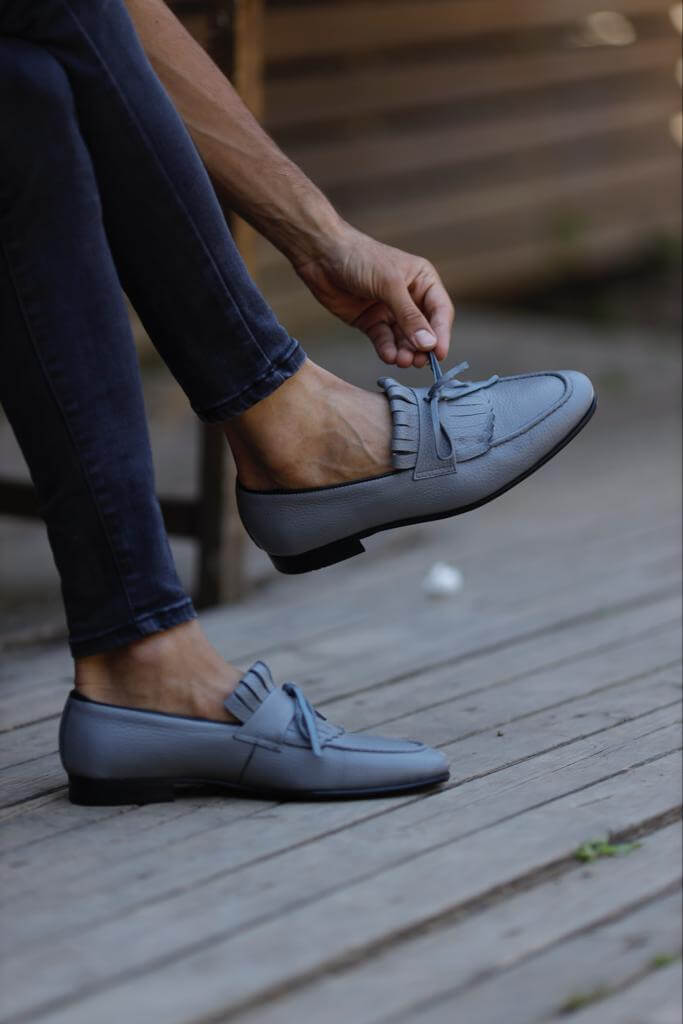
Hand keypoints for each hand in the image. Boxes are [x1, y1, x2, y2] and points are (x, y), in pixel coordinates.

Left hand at [293, 224, 453, 368]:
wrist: (321, 255)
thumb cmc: (360, 258)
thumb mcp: (390, 285)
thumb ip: (409, 316)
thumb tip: (429, 344)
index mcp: (423, 281)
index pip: (440, 312)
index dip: (441, 334)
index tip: (439, 354)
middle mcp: (409, 297)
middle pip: (424, 330)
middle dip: (422, 347)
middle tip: (418, 362)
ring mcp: (389, 311)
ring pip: (404, 339)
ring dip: (405, 351)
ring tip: (402, 361)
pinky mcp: (370, 321)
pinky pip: (384, 340)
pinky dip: (387, 349)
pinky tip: (388, 356)